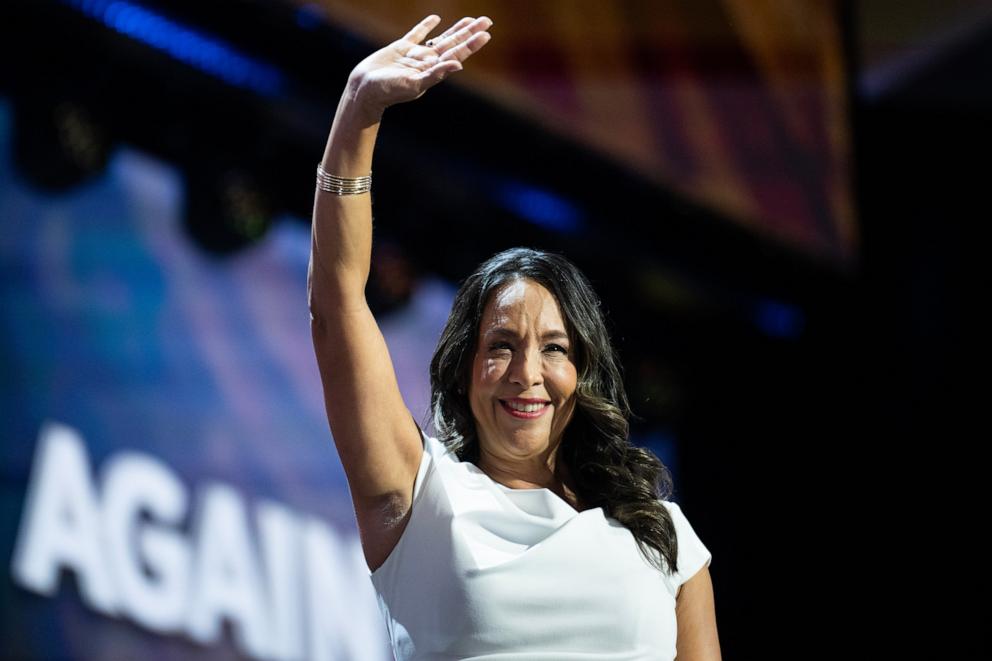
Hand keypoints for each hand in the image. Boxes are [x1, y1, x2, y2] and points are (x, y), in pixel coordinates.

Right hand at [348, 15, 492, 117]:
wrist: (364, 90)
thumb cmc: (388, 91)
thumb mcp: (414, 84)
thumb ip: (436, 75)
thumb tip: (458, 65)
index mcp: (433, 70)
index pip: (457, 54)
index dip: (472, 44)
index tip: (486, 34)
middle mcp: (427, 62)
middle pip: (454, 44)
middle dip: (470, 33)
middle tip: (487, 21)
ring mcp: (415, 55)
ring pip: (440, 39)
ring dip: (456, 30)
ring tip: (470, 20)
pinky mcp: (400, 49)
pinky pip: (417, 35)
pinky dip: (426, 26)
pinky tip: (435, 19)